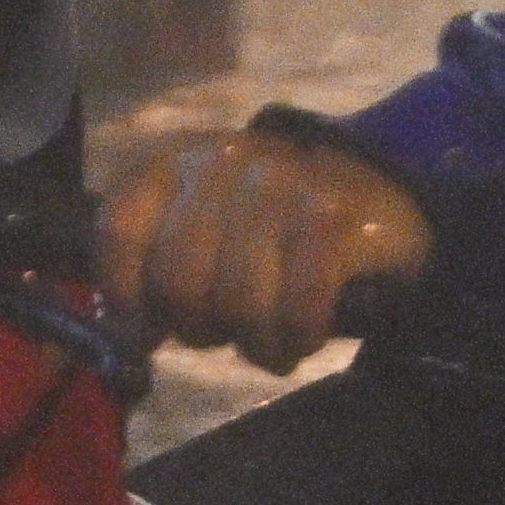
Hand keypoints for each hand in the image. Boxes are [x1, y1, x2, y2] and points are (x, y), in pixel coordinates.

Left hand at [90, 121, 433, 366]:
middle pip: (179, 279)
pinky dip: (298, 337)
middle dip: (200, 328)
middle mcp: (224, 162)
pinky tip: (303, 336)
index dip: (124, 295)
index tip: (145, 334)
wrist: (384, 199)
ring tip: (270, 343)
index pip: (120, 228)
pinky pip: (297, 307)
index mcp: (177, 161)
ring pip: (238, 301)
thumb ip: (156, 268)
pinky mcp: (333, 217)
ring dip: (256, 343)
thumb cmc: (278, 229)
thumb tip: (126, 333)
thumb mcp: (206, 230)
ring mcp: (281, 185)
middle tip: (227, 333)